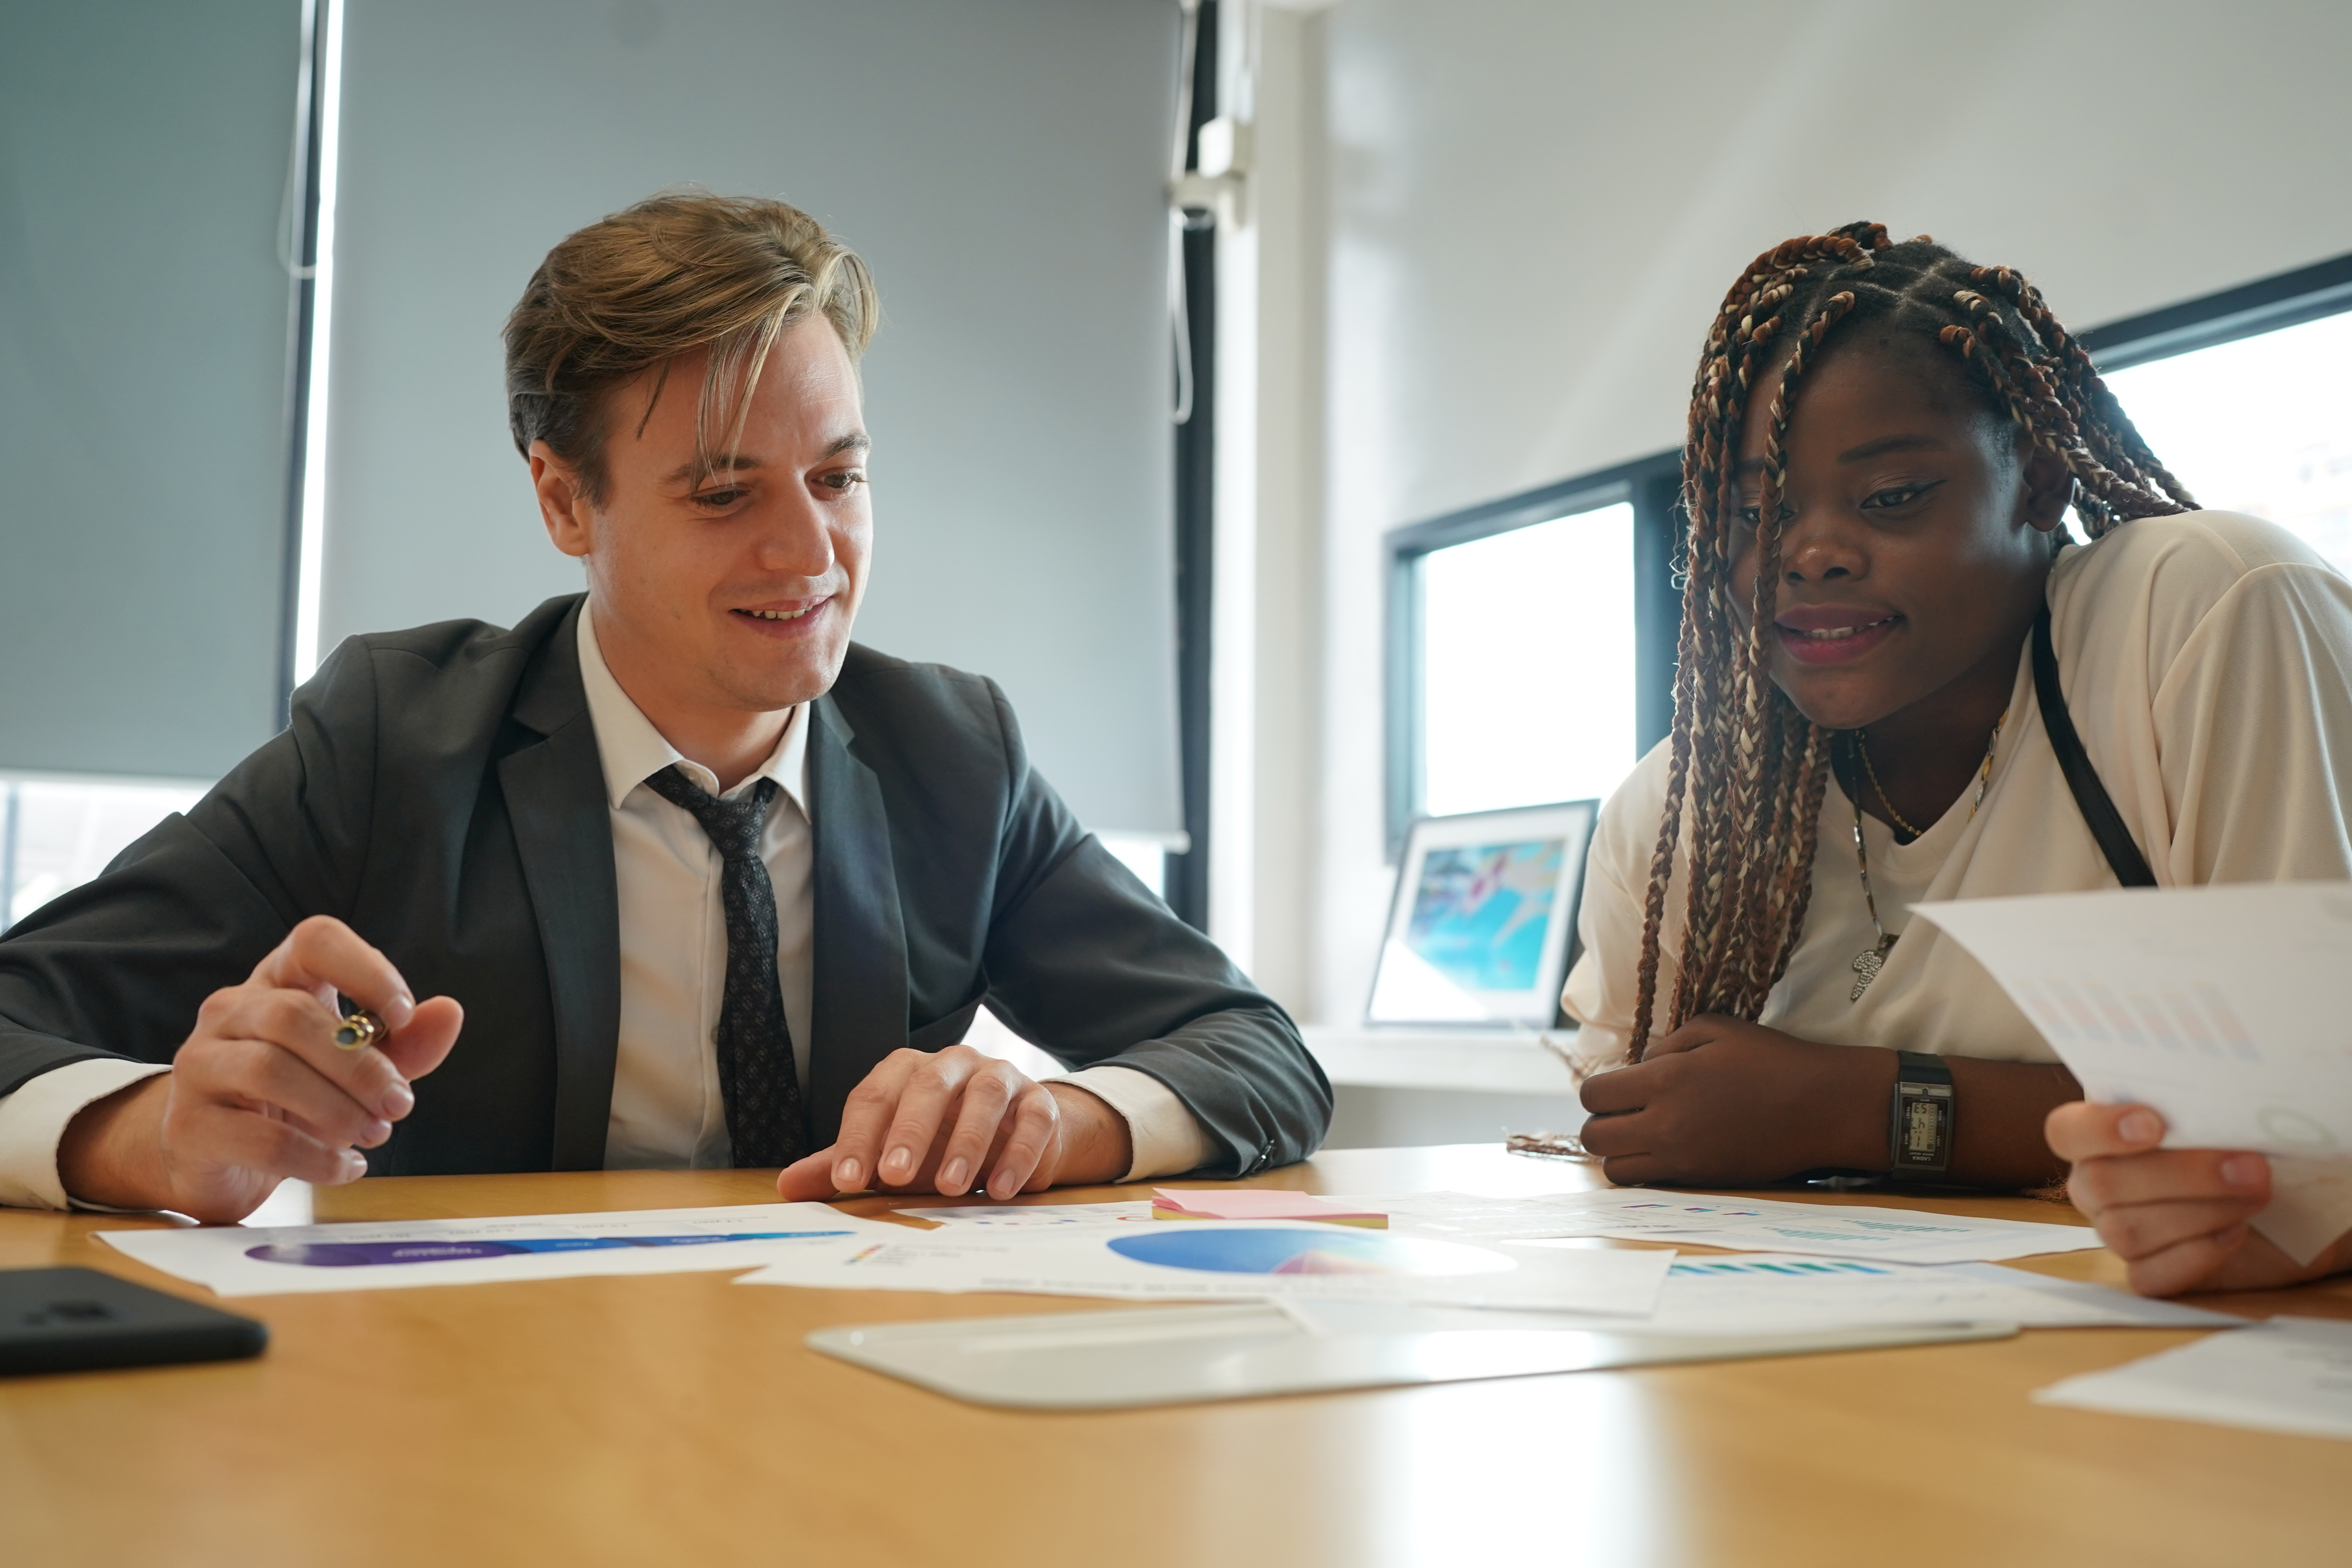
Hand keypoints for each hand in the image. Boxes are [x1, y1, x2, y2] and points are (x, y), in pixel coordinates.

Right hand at [57, 916, 463, 1222]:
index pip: (315, 941)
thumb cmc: (296, 1098)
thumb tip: (449, 1011)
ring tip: (374, 1133)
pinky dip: (316, 1157)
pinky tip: (346, 1166)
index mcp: (278, 981)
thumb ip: (404, 1043)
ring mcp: (199, 1065)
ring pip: (270, 1070)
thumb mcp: (357, 1067)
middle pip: (293, 1016)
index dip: (365, 968)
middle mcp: (230, 1011)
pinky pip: (259, 1138)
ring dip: (339, 1108)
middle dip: (361, 1065)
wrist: (220, 1159)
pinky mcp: (190, 1126)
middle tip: (399, 1105)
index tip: (403, 1013)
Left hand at [775, 1044, 1132, 1201]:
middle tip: (896, 1177)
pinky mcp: (1040, 1102)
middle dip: (911, 1131)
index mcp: (908, 1071)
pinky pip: (1033, 1119)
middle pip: (929, 1084)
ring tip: (951, 1187)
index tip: (848, 1181)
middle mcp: (954, 1064)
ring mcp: (1000, 1078)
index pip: (875, 1095)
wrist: (1013, 1135)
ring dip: (967, 1141)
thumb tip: (787, 1187)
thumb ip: (842, 1166)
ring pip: (984, 1096)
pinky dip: (1018, 1153)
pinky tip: (1000, 1189)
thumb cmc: (938, 1142)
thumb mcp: (888, 1154)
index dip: (859, 1137)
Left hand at [1578, 1015, 1887, 1185]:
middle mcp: (1664, 1124)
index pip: (1593, 1095)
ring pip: (1614, 1169)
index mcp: (1664, 1079)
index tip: (1619, 1086)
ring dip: (1618, 1153)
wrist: (1821, 1107)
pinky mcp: (1700, 1180)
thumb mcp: (1714, 1029)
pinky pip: (1647, 1184)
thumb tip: (1639, 1067)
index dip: (1599, 1091)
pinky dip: (1645, 1170)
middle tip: (1625, 1113)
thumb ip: (1666, 1047)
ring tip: (1642, 1135)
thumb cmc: (1771, 1060)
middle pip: (1593, 1138)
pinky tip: (1666, 1151)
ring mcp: (1681, 1158)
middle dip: (1601, 1123)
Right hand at [2047, 1102, 2348, 1296]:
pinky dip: (2197, 1256)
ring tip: (2256, 1195)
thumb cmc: (2248, 1146)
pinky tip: (2235, 1233)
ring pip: (2126, 1231)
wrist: (2285, 1201)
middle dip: (2183, 1176)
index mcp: (2101, 1134)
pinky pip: (2150, 1277)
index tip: (2156, 1125)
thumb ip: (2201, 1100)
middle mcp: (2097, 1185)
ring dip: (2200, 1213)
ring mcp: (2117, 1232)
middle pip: (2103, 1184)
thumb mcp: (2226, 1114)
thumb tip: (2207, 1093)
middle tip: (2251, 1166)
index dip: (2099, 1129)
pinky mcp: (2148, 1275)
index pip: (2066, 1131)